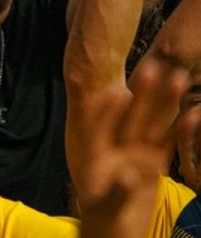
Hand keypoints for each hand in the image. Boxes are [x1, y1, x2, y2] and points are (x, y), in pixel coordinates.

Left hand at [76, 61, 197, 237]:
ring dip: (165, 102)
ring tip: (179, 78)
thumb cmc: (103, 222)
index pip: (100, 127)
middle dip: (142, 94)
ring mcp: (136, 154)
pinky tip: (194, 113)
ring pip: (153, 123)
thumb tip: (128, 175)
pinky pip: (168, 142)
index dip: (107, 111)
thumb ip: (116, 192)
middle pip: (131, 117)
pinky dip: (181, 128)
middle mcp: (117, 149)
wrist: (115, 234)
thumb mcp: (107, 209)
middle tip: (153, 67)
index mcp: (97, 156)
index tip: (116, 92)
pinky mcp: (153, 163)